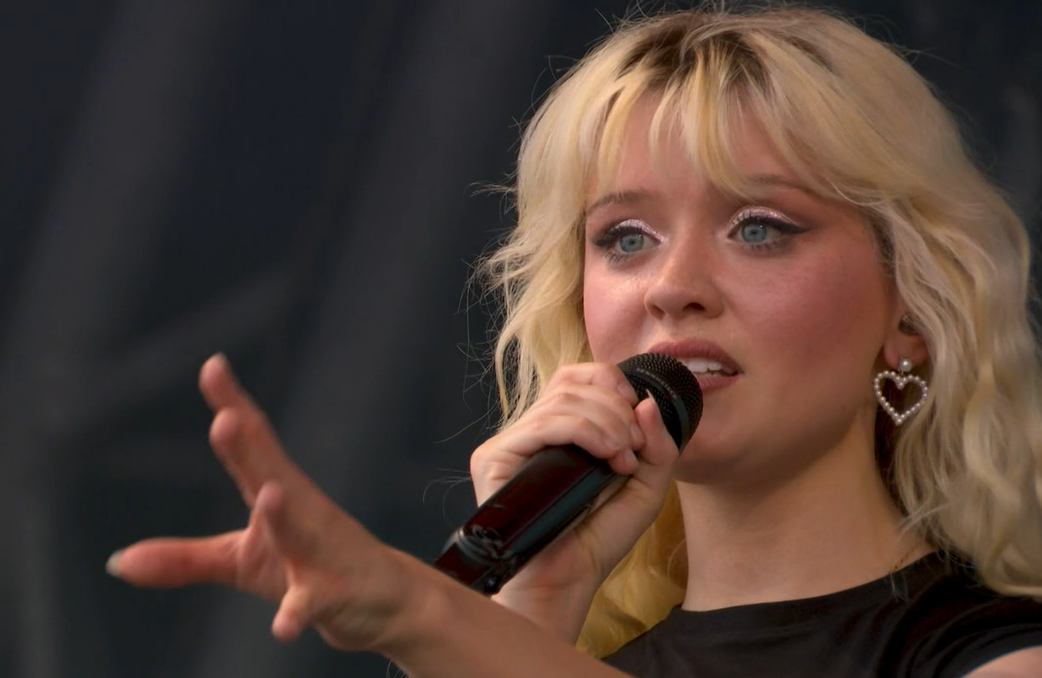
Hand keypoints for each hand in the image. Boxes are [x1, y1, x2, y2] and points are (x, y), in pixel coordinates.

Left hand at [107, 354, 415, 651]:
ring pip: (301, 531)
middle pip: (275, 475)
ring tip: (268, 495)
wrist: (388, 604)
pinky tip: (283, 626)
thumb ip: (183, 559)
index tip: (213, 366)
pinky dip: (299, 612)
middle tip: (227, 419)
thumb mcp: (241, 563)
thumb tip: (117, 561)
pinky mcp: (335, 594)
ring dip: (285, 514)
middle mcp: (304, 513)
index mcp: (279, 496)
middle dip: (252, 448)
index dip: (233, 406)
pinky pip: (313, 602)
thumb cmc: (313, 570)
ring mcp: (322, 552)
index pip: (253, 446)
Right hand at [469, 363, 679, 638]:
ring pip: (563, 400)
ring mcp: (510, 442)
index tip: (637, 414)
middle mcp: (530, 431)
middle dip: (616, 408)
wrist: (567, 581)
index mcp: (558, 430)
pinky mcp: (495, 457)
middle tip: (635, 446)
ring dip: (607, 422)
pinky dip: (586, 432)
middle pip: (572, 383)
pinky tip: (609, 458)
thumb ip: (657, 444)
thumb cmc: (599, 538)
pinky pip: (545, 424)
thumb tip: (645, 401)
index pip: (575, 376)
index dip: (609, 381)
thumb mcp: (645, 485)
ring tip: (624, 459)